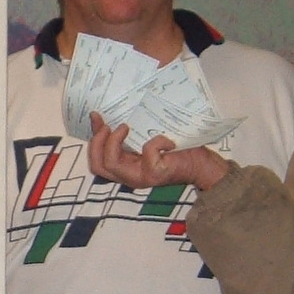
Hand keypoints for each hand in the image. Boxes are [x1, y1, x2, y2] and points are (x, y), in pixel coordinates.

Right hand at [85, 113, 229, 191]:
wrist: (200, 165)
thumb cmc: (174, 150)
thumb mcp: (143, 139)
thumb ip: (123, 134)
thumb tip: (99, 116)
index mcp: (125, 169)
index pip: (97, 163)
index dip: (93, 140)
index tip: (97, 117)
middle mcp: (129, 176)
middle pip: (98, 166)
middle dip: (98, 143)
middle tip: (108, 126)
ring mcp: (141, 177)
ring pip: (111, 163)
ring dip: (114, 141)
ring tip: (125, 127)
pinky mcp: (155, 173)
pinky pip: (146, 151)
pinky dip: (155, 140)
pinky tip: (166, 140)